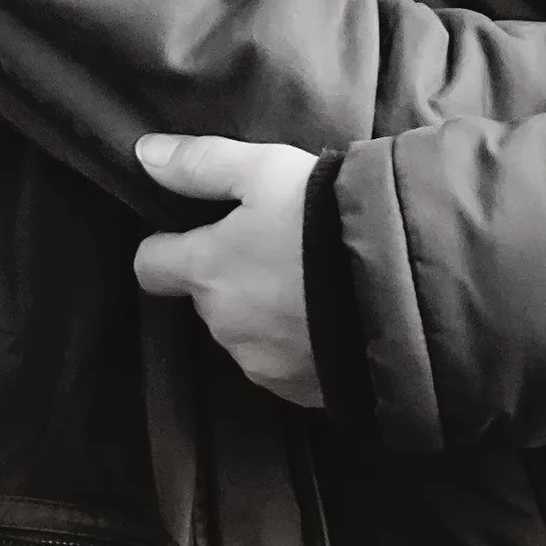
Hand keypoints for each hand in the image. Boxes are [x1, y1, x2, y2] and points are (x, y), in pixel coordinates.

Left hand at [134, 135, 321, 407]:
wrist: (401, 289)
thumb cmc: (326, 218)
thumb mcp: (267, 170)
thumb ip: (202, 164)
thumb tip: (144, 155)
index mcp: (206, 270)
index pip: (150, 266)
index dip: (166, 247)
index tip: (196, 232)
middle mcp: (222, 324)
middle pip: (205, 298)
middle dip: (230, 276)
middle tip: (278, 247)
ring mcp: (260, 363)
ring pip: (244, 332)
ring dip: (264, 312)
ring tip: (311, 284)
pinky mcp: (297, 391)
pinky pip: (283, 364)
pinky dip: (296, 344)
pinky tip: (329, 318)